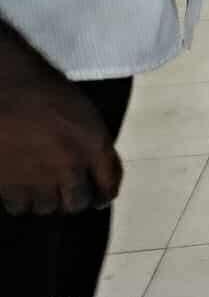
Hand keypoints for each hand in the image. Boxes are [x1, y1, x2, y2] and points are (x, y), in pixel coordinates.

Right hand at [0, 65, 120, 214]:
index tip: (100, 198)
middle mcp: (71, 166)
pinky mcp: (9, 185)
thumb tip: (95, 169)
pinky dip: (20, 201)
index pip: (109, 184)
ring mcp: (39, 178)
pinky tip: (18, 188)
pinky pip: (19, 207)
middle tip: (66, 193)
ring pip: (47, 208)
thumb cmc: (46, 92)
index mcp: (95, 145)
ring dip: (45, 200)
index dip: (105, 193)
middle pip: (78, 203)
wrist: (7, 88)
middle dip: (74, 200)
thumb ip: (92, 143)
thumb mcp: (84, 114)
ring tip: (39, 188)